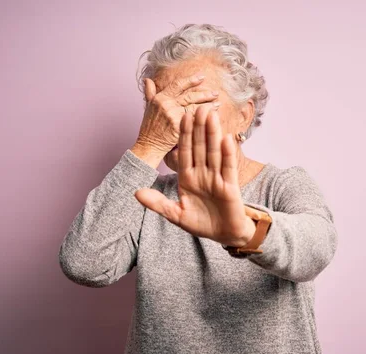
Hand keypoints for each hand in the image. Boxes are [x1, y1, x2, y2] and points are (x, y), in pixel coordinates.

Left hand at [134, 104, 256, 246]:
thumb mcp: (175, 214)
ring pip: (214, 152)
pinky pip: (228, 168)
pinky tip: (226, 138)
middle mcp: (202, 175)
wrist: (224, 235)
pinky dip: (227, 154)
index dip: (183, 135)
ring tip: (211, 115)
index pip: (184, 152)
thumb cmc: (201, 223)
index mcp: (188, 178)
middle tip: (197, 107)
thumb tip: (136, 193)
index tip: (181, 117)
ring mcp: (217, 179)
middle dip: (198, 128)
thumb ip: (157, 203)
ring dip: (212, 134)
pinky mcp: (230, 187)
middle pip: (200, 147)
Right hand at [135, 74, 219, 153]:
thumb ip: (149, 93)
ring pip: (194, 107)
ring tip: (218, 104)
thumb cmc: (149, 128)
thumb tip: (147, 79)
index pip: (178, 85)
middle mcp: (166, 104)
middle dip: (204, 94)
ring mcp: (172, 115)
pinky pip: (194, 120)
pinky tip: (213, 117)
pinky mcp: (178, 126)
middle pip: (189, 96)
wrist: (148, 145)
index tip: (202, 77)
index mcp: (160, 98)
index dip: (191, 80)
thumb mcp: (148, 108)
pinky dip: (204, 118)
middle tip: (216, 93)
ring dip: (208, 106)